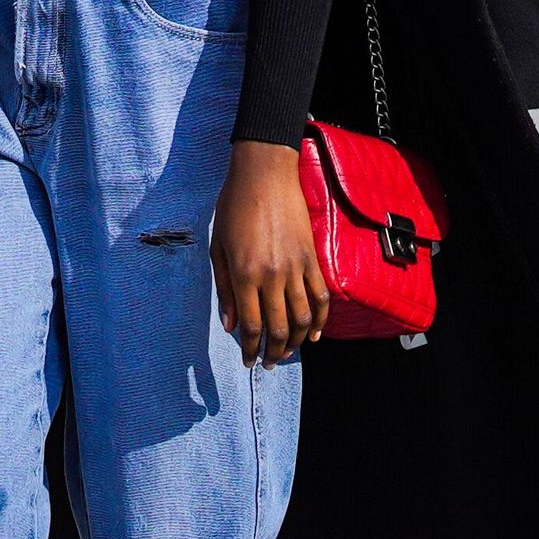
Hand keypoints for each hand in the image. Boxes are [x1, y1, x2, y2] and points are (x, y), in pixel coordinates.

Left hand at [211, 140, 329, 366]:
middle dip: (274, 353)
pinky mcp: (312, 258)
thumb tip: (230, 325)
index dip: (250, 349)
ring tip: (289, 352)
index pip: (251, 325)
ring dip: (297, 342)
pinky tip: (315, 334)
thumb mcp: (217, 248)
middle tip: (269, 364)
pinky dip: (320, 319)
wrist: (264, 175)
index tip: (248, 361)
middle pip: (279, 328)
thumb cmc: (233, 207)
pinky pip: (320, 296)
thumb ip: (223, 289)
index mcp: (244, 274)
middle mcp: (272, 276)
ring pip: (302, 318)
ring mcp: (296, 268)